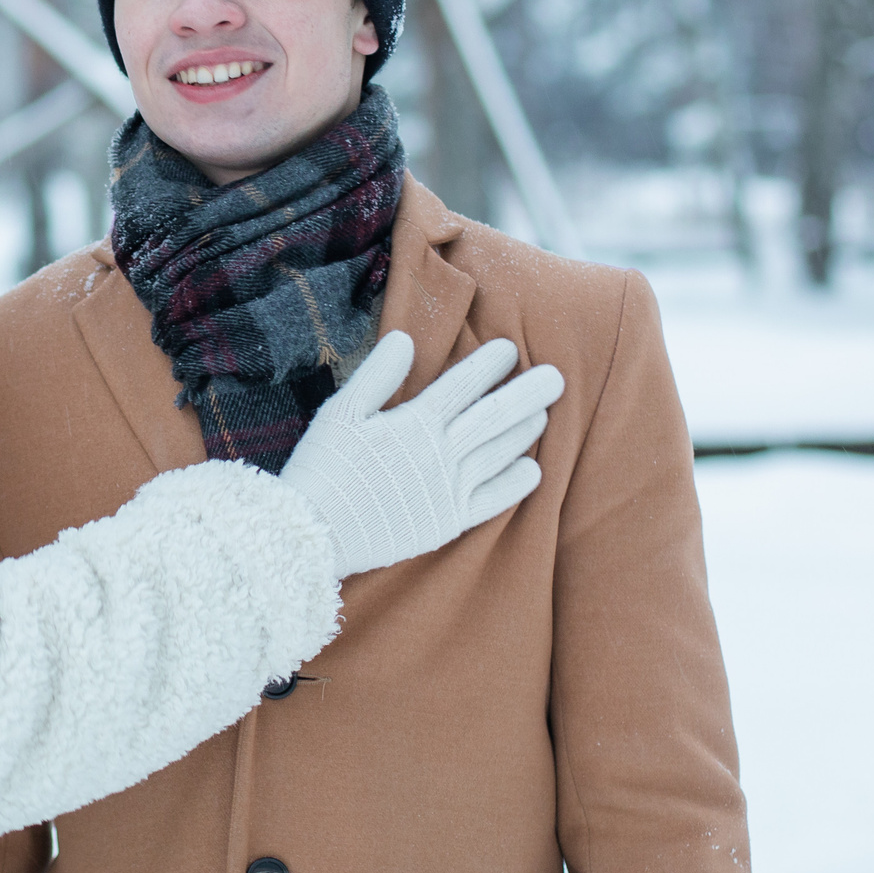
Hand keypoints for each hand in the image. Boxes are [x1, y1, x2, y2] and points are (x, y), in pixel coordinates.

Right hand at [276, 332, 563, 577]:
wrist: (315, 533)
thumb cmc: (323, 468)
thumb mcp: (341, 412)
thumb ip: (377, 375)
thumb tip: (406, 339)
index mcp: (414, 423)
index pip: (462, 386)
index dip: (489, 365)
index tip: (510, 349)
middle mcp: (440, 454)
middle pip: (493, 416)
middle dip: (527, 394)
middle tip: (558, 377)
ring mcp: (449, 489)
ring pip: (499, 453)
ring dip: (524, 430)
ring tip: (544, 414)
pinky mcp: (449, 521)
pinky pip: (493, 499)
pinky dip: (515, 483)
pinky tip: (533, 469)